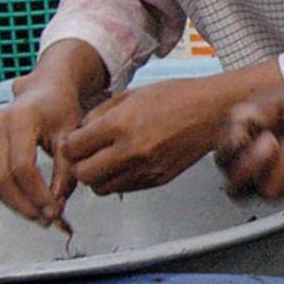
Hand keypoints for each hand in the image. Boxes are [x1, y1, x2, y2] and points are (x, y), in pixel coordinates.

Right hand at [0, 75, 86, 224]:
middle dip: (24, 204)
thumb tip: (56, 203)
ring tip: (42, 217)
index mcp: (20, 118)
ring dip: (17, 204)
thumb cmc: (61, 108)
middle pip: (2, 177)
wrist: (45, 89)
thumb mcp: (71, 135)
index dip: (37, 192)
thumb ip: (65, 169)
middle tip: (47, 220)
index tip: (54, 209)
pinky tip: (32, 205)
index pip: (22, 166)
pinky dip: (12, 196)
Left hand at [55, 75, 233, 196]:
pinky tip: (127, 164)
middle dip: (80, 165)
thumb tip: (80, 131)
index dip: (70, 145)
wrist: (213, 112)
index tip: (74, 142)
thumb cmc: (178, 97)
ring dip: (98, 177)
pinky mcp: (158, 180)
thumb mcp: (132, 94)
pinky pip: (125, 189)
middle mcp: (132, 151)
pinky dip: (119, 180)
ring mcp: (146, 169)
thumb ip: (101, 114)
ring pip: (102, 189)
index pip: (74, 148)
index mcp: (121, 125)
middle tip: (86, 156)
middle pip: (83, 175)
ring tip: (107, 161)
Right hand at [218, 83, 283, 199]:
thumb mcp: (283, 99)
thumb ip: (251, 114)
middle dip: (250, 165)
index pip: (224, 160)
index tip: (242, 130)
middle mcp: (268, 167)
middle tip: (270, 140)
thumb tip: (230, 135)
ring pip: (269, 190)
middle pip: (237, 187)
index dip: (228, 150)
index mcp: (254, 143)